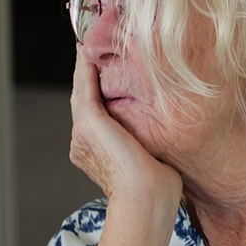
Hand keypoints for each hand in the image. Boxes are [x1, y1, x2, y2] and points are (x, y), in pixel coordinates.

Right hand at [69, 54, 180, 202]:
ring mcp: (81, 133)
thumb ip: (147, 144)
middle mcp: (81, 142)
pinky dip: (85, 68)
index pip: (94, 116)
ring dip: (84, 68)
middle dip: (86, 76)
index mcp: (94, 153)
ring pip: (81, 92)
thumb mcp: (150, 162)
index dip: (96, 93)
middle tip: (90, 51)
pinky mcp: (89, 123)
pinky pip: (85, 88)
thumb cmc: (156, 190)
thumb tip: (164, 133)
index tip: (102, 75)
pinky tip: (88, 52)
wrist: (145, 200)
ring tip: (88, 46)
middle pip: (83, 101)